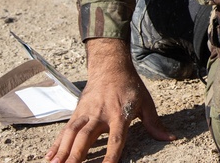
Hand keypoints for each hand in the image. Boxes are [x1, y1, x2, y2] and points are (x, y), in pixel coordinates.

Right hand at [45, 38, 174, 162]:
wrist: (110, 66)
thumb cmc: (129, 87)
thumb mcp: (146, 102)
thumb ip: (155, 123)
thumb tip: (170, 138)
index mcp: (119, 113)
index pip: (116, 138)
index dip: (111, 155)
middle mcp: (100, 114)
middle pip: (87, 137)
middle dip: (77, 156)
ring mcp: (86, 113)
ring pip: (72, 134)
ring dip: (62, 151)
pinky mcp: (76, 113)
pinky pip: (65, 130)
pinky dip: (56, 144)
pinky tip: (49, 157)